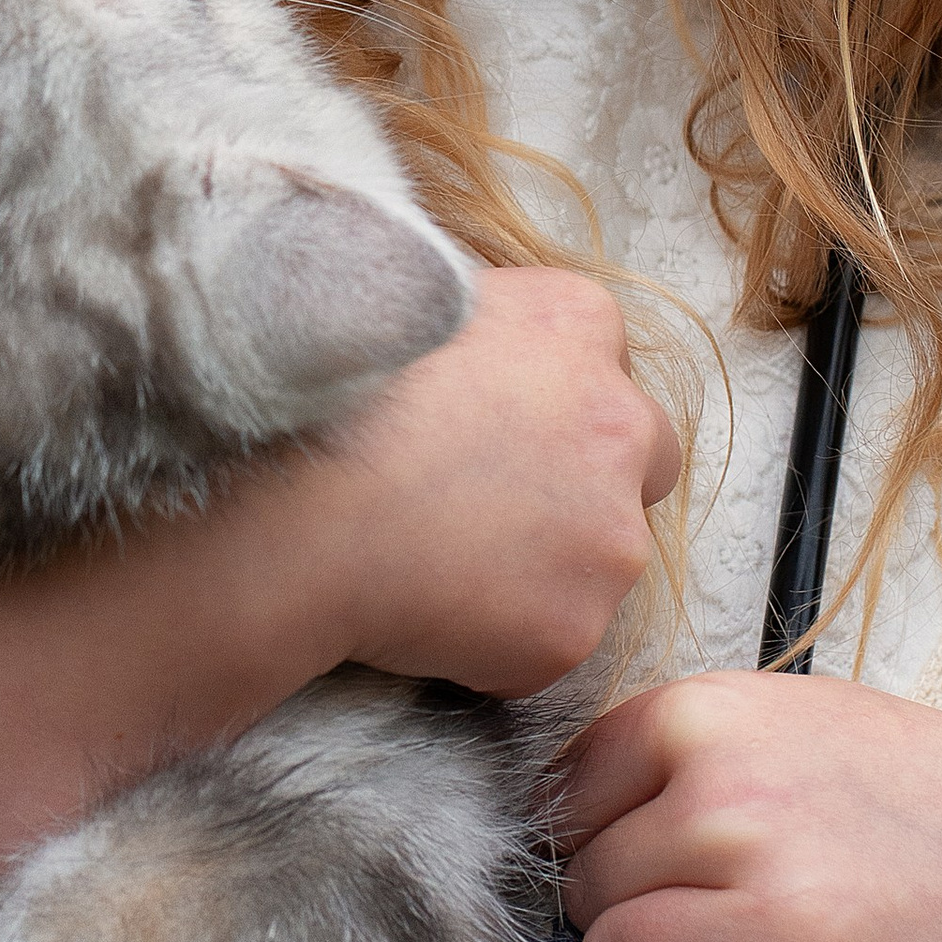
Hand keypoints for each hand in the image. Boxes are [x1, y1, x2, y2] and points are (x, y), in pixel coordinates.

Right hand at [308, 267, 680, 698]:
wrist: (295, 512)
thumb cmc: (326, 395)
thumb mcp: (411, 302)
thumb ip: (480, 318)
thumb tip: (478, 336)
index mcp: (575, 323)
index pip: (607, 362)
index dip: (554, 400)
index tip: (502, 426)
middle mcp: (621, 422)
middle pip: (645, 457)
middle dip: (592, 483)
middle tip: (498, 505)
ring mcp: (609, 534)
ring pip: (601, 557)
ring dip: (545, 567)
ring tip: (437, 564)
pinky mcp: (576, 627)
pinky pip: (548, 639)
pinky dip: (501, 639)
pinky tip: (424, 613)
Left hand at [555, 669, 941, 941]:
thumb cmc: (915, 797)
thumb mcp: (790, 717)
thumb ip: (676, 750)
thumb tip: (556, 808)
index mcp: (707, 718)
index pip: (566, 797)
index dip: (599, 841)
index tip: (651, 863)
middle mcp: (727, 808)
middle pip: (584, 887)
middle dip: (628, 912)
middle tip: (713, 919)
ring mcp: (767, 912)